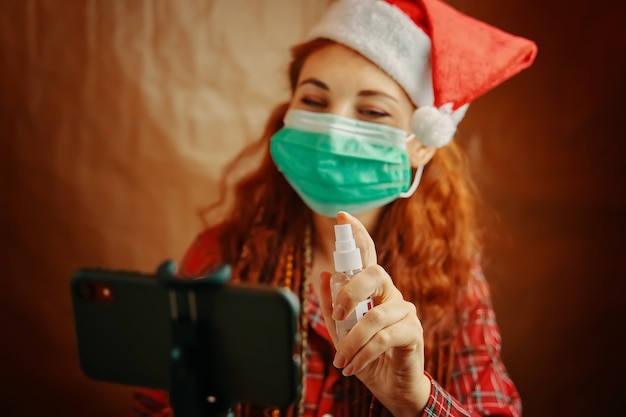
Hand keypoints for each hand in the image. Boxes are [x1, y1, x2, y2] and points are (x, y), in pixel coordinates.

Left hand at [319, 211, 430, 416]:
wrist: (390, 386)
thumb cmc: (366, 354)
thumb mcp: (342, 330)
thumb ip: (333, 304)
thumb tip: (323, 273)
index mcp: (373, 289)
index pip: (367, 255)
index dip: (357, 235)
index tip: (341, 217)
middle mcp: (391, 293)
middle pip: (375, 274)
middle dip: (351, 291)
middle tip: (337, 315)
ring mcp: (404, 310)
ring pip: (375, 316)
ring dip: (352, 342)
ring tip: (340, 360)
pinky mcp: (413, 331)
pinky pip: (384, 337)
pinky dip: (363, 353)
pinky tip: (353, 366)